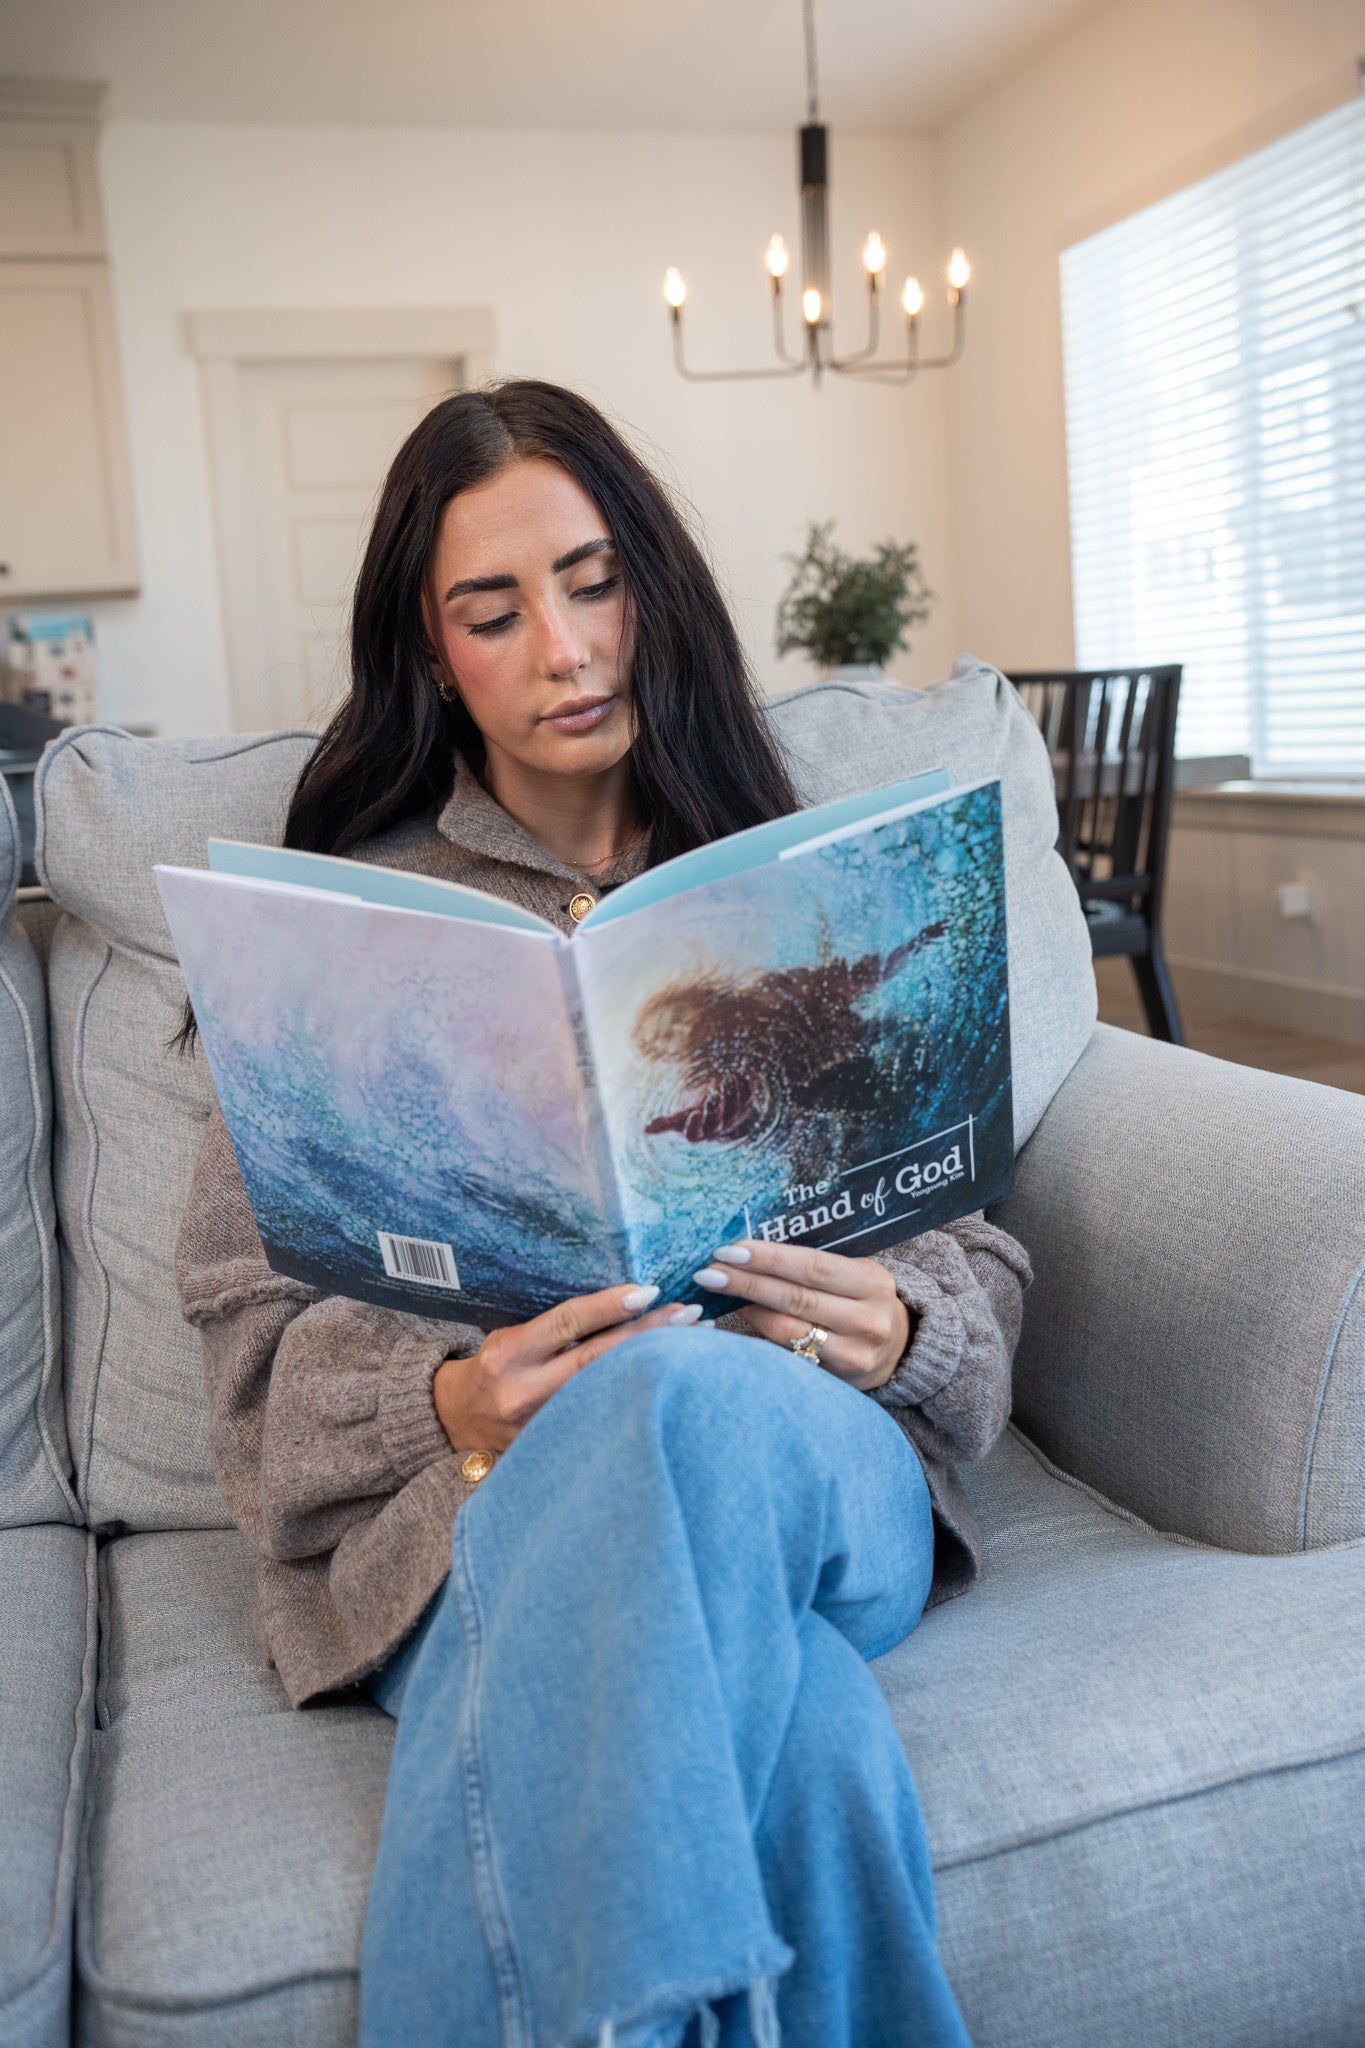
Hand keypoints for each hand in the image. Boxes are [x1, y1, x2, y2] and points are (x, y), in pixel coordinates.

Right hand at [433, 1283, 699, 1455]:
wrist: (455, 1422)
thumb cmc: (493, 1367)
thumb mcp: (510, 1337)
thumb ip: (555, 1326)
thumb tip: (621, 1301)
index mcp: (509, 1355)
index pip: (567, 1324)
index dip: (609, 1306)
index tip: (649, 1289)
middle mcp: (524, 1392)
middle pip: (598, 1360)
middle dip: (647, 1335)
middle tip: (689, 1313)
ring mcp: (542, 1427)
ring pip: (609, 1393)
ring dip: (655, 1366)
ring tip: (696, 1342)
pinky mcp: (557, 1451)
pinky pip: (607, 1421)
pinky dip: (641, 1398)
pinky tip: (672, 1383)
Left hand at [692, 1242, 911, 1390]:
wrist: (899, 1349)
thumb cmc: (861, 1300)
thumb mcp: (852, 1275)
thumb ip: (812, 1267)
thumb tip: (746, 1253)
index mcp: (872, 1281)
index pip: (812, 1266)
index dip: (768, 1258)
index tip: (729, 1250)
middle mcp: (868, 1319)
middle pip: (796, 1298)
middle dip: (747, 1283)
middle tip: (708, 1273)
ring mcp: (855, 1354)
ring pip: (788, 1331)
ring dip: (747, 1310)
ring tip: (716, 1295)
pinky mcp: (840, 1380)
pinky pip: (790, 1356)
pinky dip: (760, 1338)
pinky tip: (739, 1324)